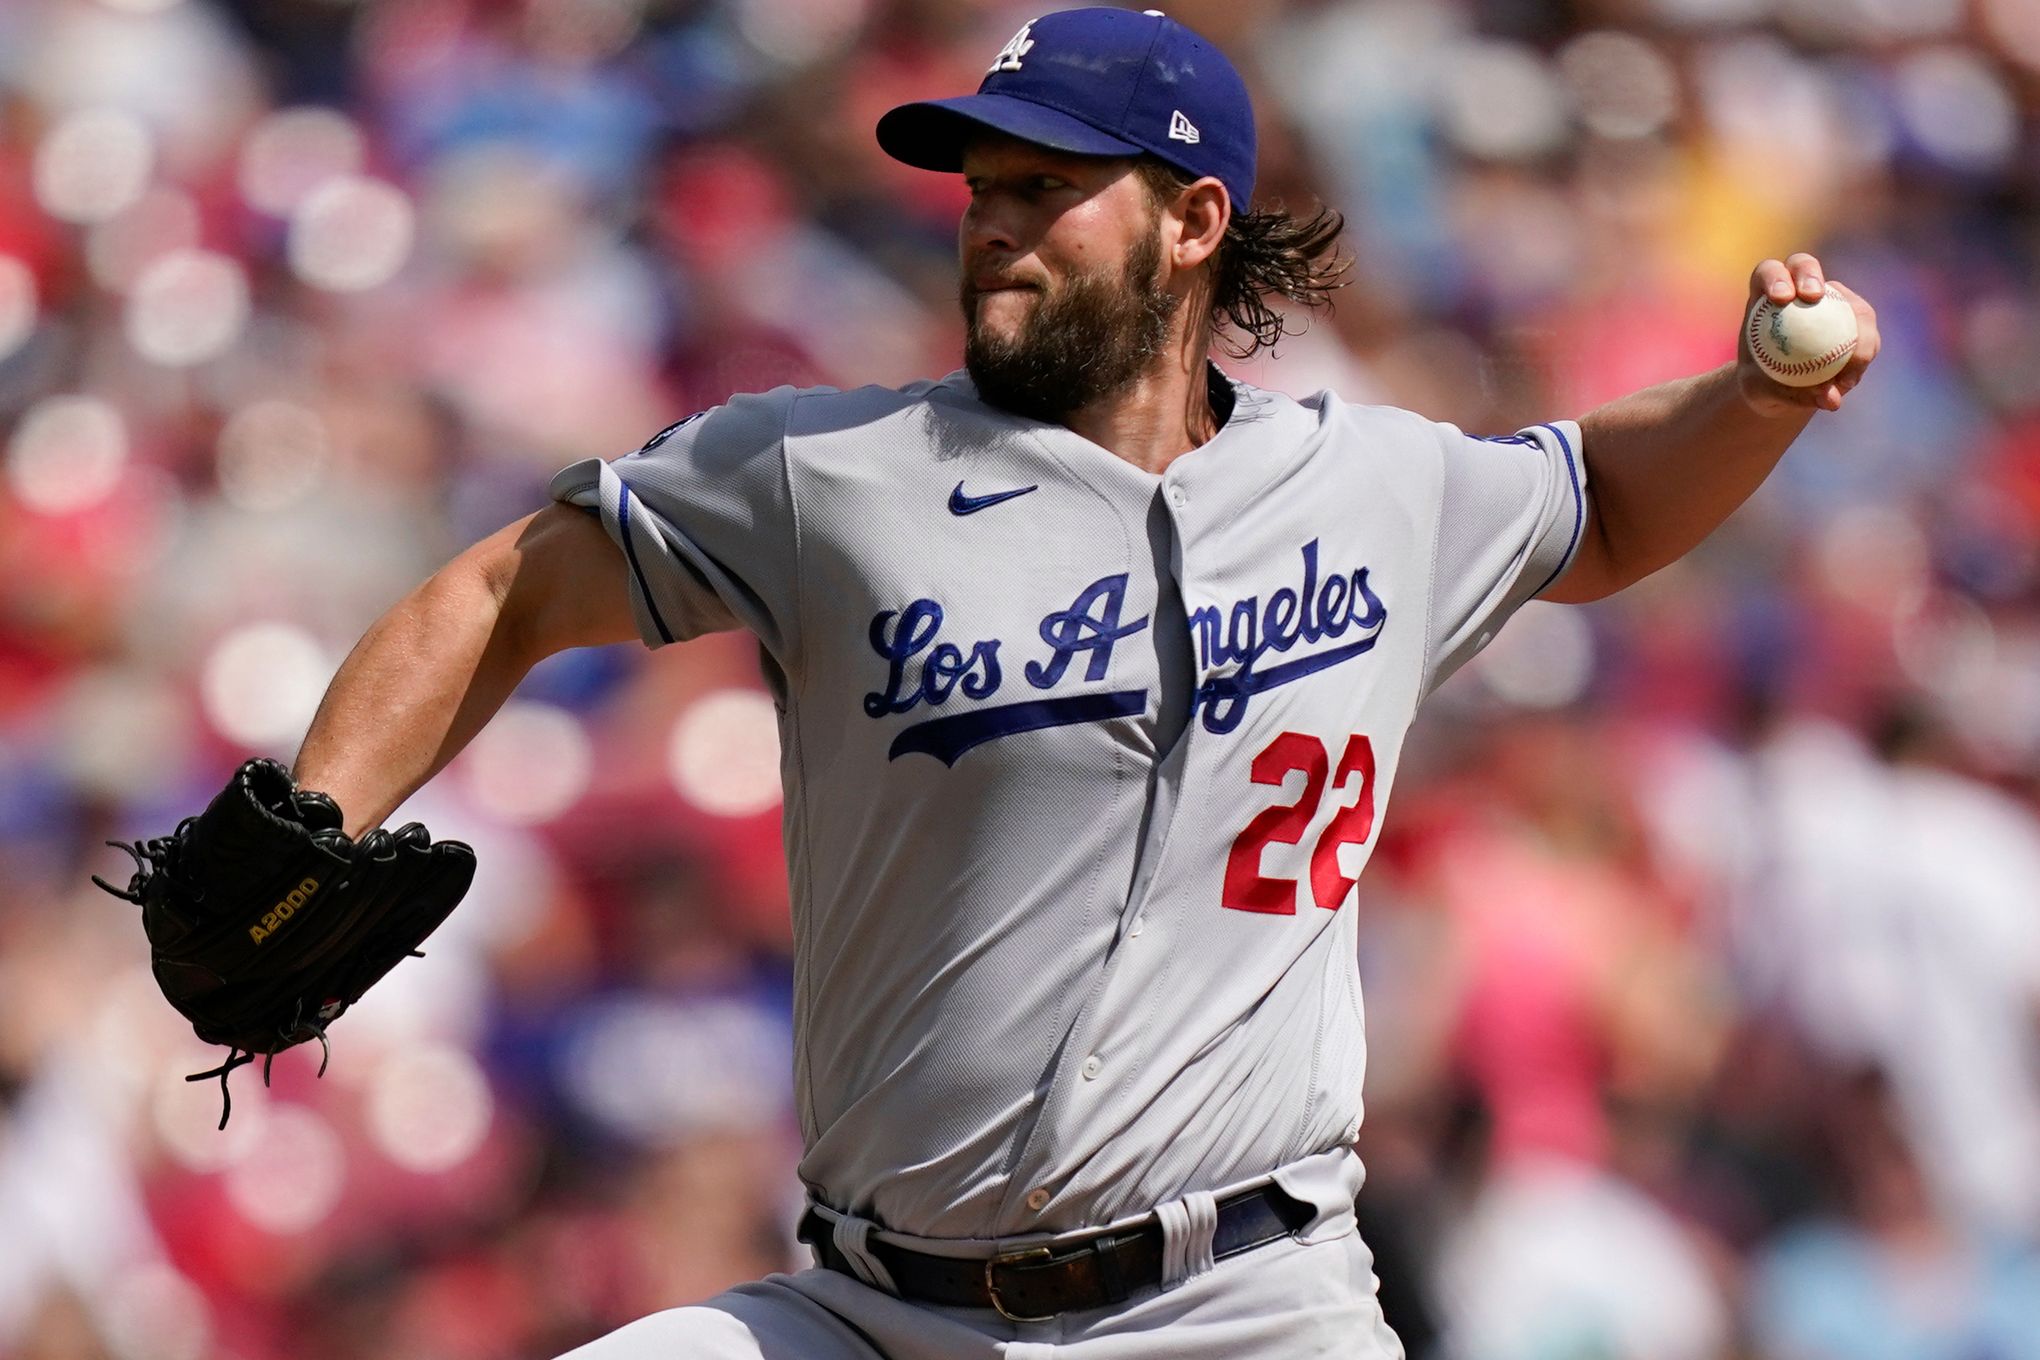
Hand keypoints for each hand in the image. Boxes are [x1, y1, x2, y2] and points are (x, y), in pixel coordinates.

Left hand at [1737, 253, 1880, 417]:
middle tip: (1813, 297)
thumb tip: (1829, 397)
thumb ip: (1785, 391)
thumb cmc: (1761, 385)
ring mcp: (1831, 301)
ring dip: (1855, 330)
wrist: (1779, 389)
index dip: (1776, 277)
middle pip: (1805, 266)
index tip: (1781, 298)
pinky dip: (1861, 358)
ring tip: (1849, 365)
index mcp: (1764, 295)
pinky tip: (1850, 381)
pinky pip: (1866, 335)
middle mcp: (1798, 288)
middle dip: (1809, 274)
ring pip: (1850, 303)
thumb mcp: (1761, 392)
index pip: (1769, 273)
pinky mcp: (1855, 321)